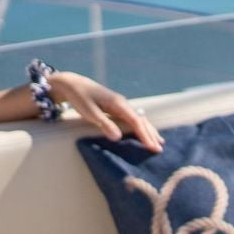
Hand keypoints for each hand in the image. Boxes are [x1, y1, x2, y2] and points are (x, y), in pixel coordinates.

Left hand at [49, 72, 163, 151]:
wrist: (73, 84)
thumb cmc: (80, 98)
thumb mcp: (89, 112)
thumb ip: (104, 124)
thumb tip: (118, 138)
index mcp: (118, 103)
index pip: (136, 121)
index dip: (144, 135)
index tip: (152, 147)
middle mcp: (123, 103)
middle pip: (141, 120)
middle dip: (150, 134)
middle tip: (159, 149)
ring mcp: (120, 104)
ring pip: (138, 118)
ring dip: (148, 130)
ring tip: (159, 142)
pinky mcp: (116, 107)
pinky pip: (132, 118)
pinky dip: (141, 126)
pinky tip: (144, 132)